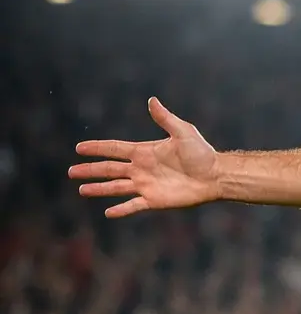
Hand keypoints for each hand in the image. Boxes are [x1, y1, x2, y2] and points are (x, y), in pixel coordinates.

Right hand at [70, 98, 220, 217]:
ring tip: (82, 190)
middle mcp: (141, 169)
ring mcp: (146, 185)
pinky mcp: (154, 200)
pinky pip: (133, 205)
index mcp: (144, 151)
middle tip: (71, 172)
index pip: (114, 149)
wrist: (215, 176)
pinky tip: (108, 213)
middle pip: (109, 169)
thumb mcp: (183, 132)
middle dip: (90, 170)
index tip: (79, 148)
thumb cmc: (201, 153)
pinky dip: (121, 210)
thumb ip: (165, 118)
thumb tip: (152, 100)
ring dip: (99, 189)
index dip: (97, 148)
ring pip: (116, 187)